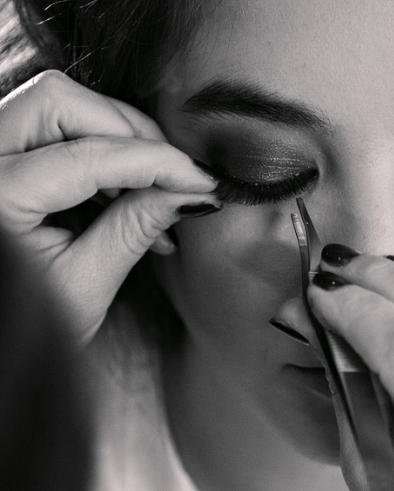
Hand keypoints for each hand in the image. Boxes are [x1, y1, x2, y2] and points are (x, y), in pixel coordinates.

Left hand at [0, 70, 219, 342]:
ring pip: (54, 103)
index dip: (157, 163)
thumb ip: (135, 229)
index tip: (203, 180)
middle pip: (61, 101)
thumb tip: (193, 193)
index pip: (88, 156)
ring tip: (146, 191)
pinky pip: (47, 127)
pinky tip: (119, 192)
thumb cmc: (20, 329)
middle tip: (171, 176)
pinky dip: (93, 147)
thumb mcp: (83, 286)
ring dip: (112, 136)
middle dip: (128, 132)